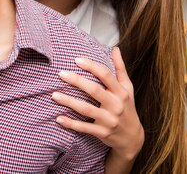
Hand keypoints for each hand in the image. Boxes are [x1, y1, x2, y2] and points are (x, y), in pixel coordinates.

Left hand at [52, 47, 143, 166]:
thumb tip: (115, 48)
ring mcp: (109, 120)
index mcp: (121, 92)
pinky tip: (58, 118)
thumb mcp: (127, 87)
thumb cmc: (127, 107)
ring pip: (86, 109)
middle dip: (77, 81)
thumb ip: (120, 68)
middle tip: (61, 74)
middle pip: (94, 90)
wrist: (132, 137)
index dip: (91, 66)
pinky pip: (84, 128)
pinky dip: (71, 124)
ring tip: (54, 95)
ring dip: (69, 102)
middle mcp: (116, 105)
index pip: (106, 75)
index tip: (76, 60)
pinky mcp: (102, 133)